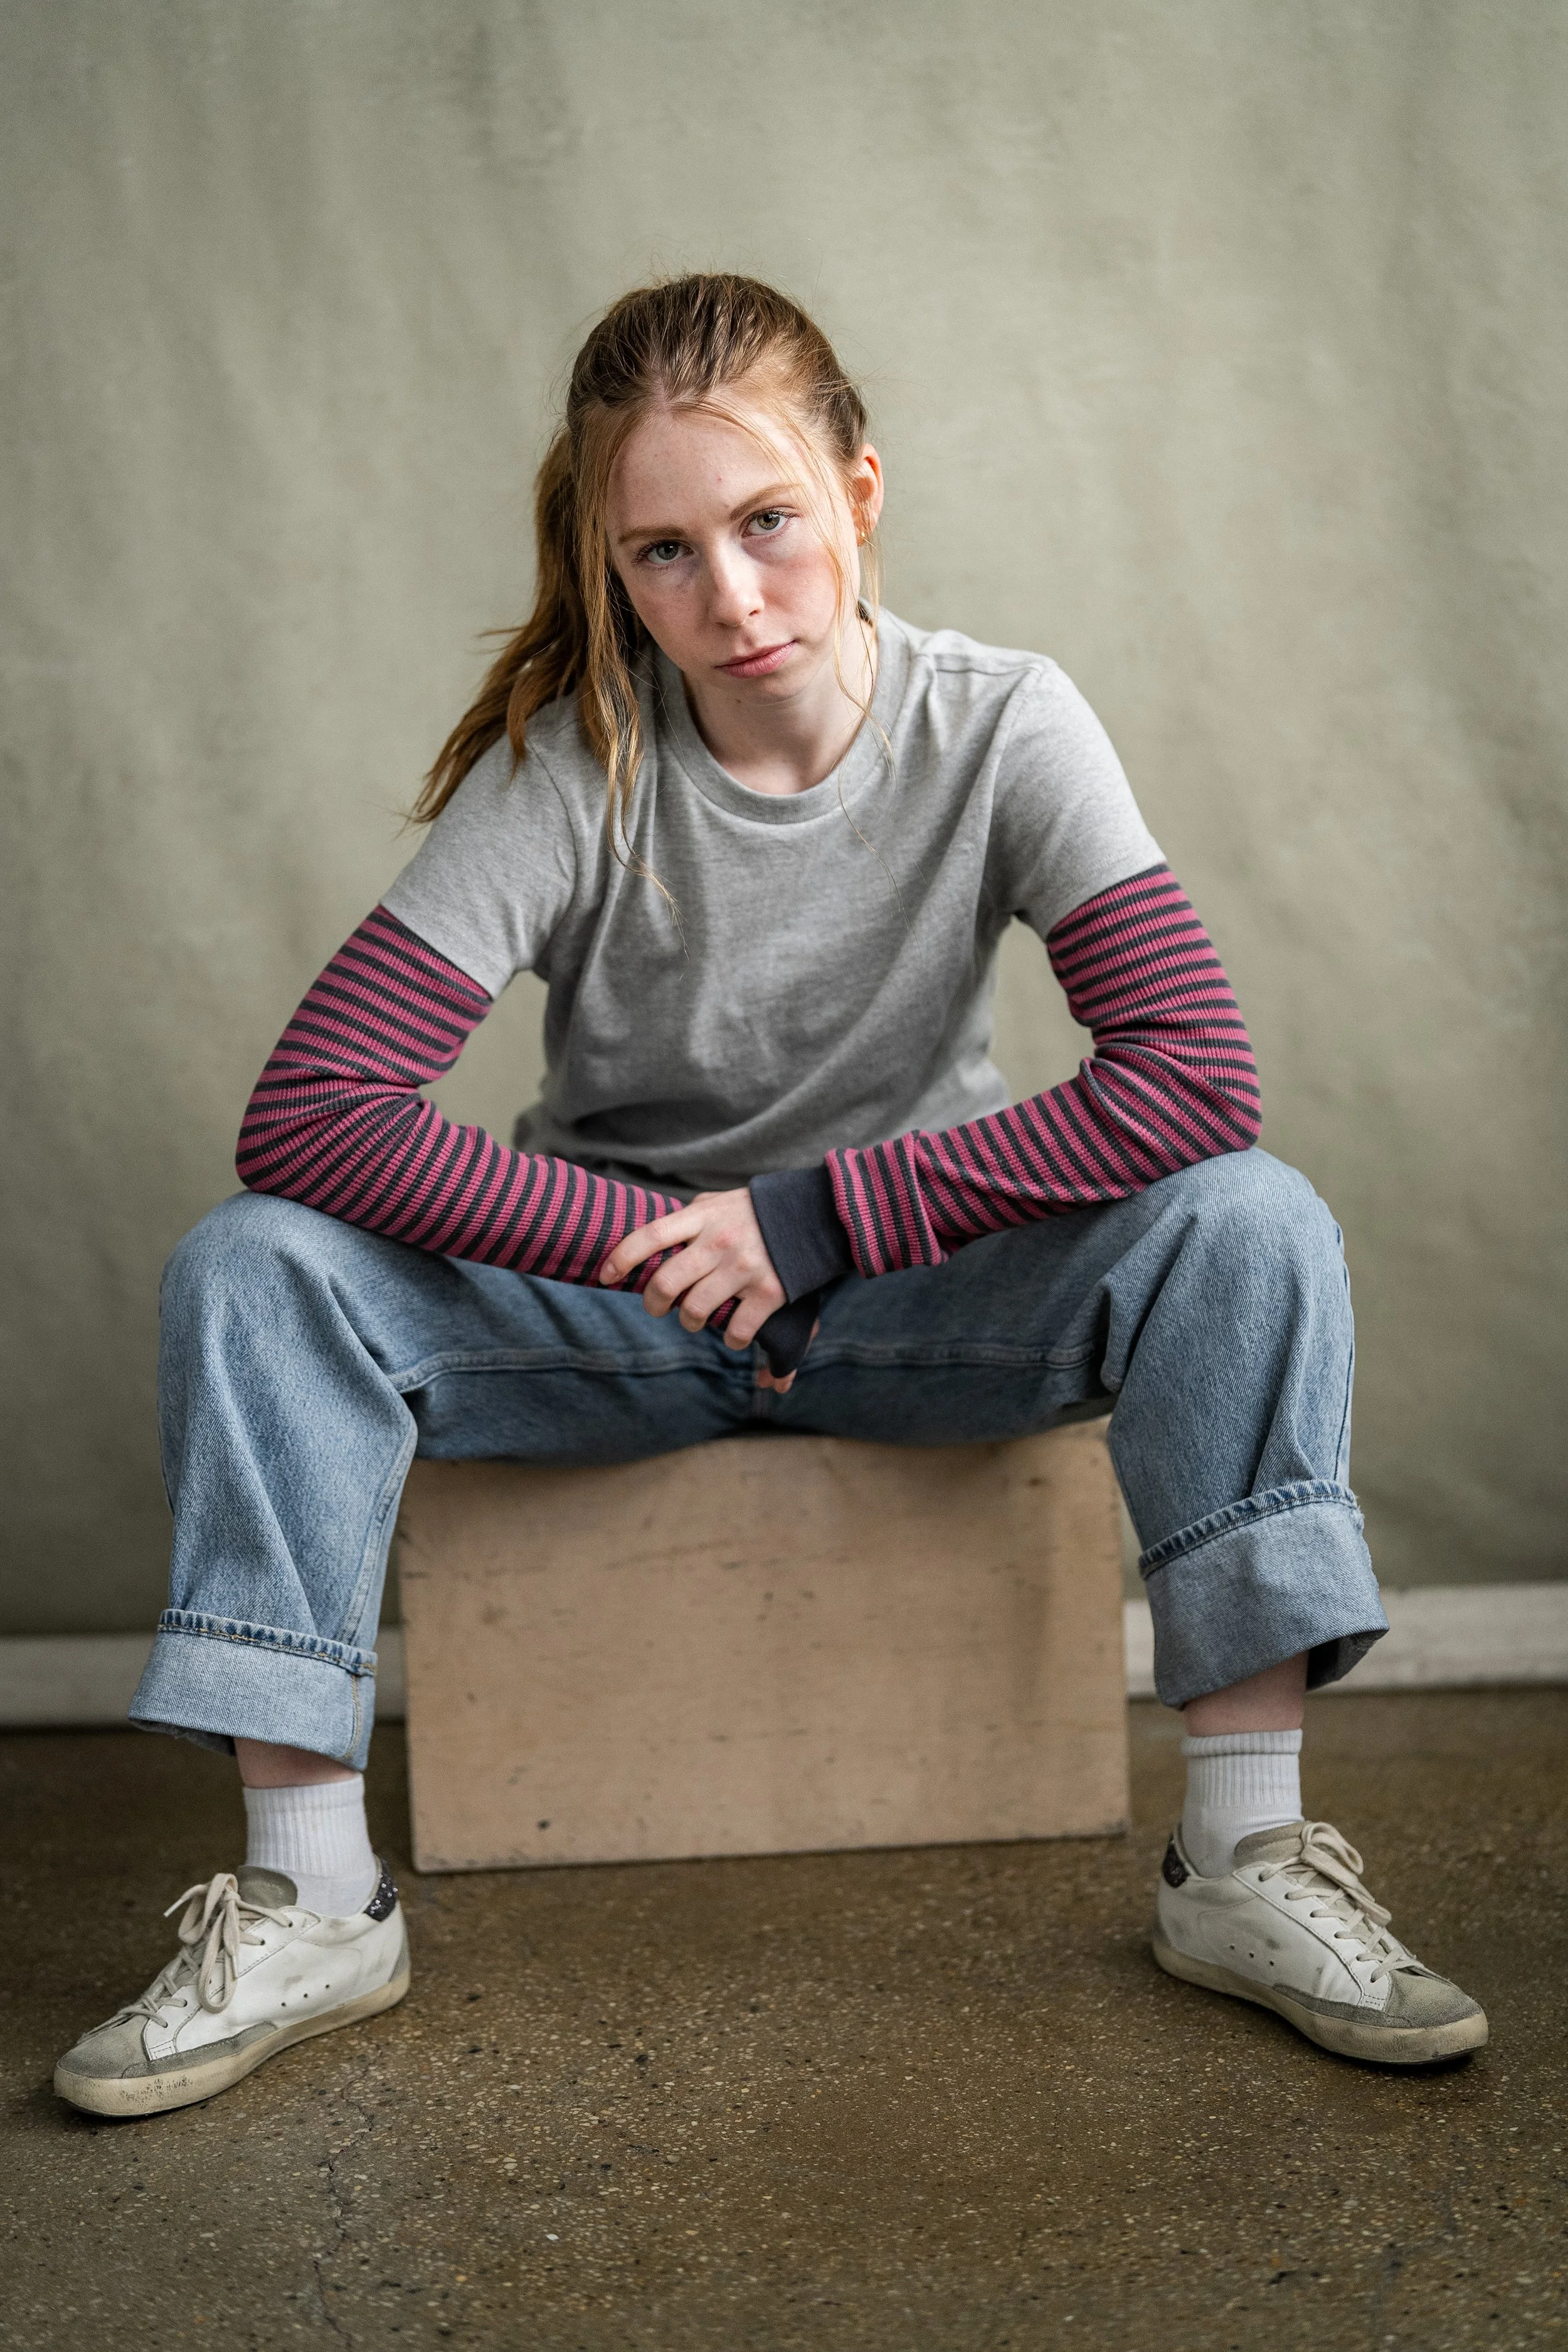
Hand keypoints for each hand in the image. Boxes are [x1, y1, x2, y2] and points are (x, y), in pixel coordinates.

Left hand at [599, 1188, 785, 1349]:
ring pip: (695, 1311)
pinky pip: (736, 1331)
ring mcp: (744, 1268)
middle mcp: (719, 1242)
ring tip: (696, 1319)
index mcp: (702, 1217)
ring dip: (690, 1322)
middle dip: (654, 1304)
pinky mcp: (770, 1292)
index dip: (621, 1258)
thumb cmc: (759, 1211)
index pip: (649, 1236)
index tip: (606, 1276)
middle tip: (658, 1308)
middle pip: (666, 1283)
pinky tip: (734, 1334)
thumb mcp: (721, 1201)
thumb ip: (691, 1216)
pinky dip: (732, 1339)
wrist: (816, 1213)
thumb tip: (659, 1235)